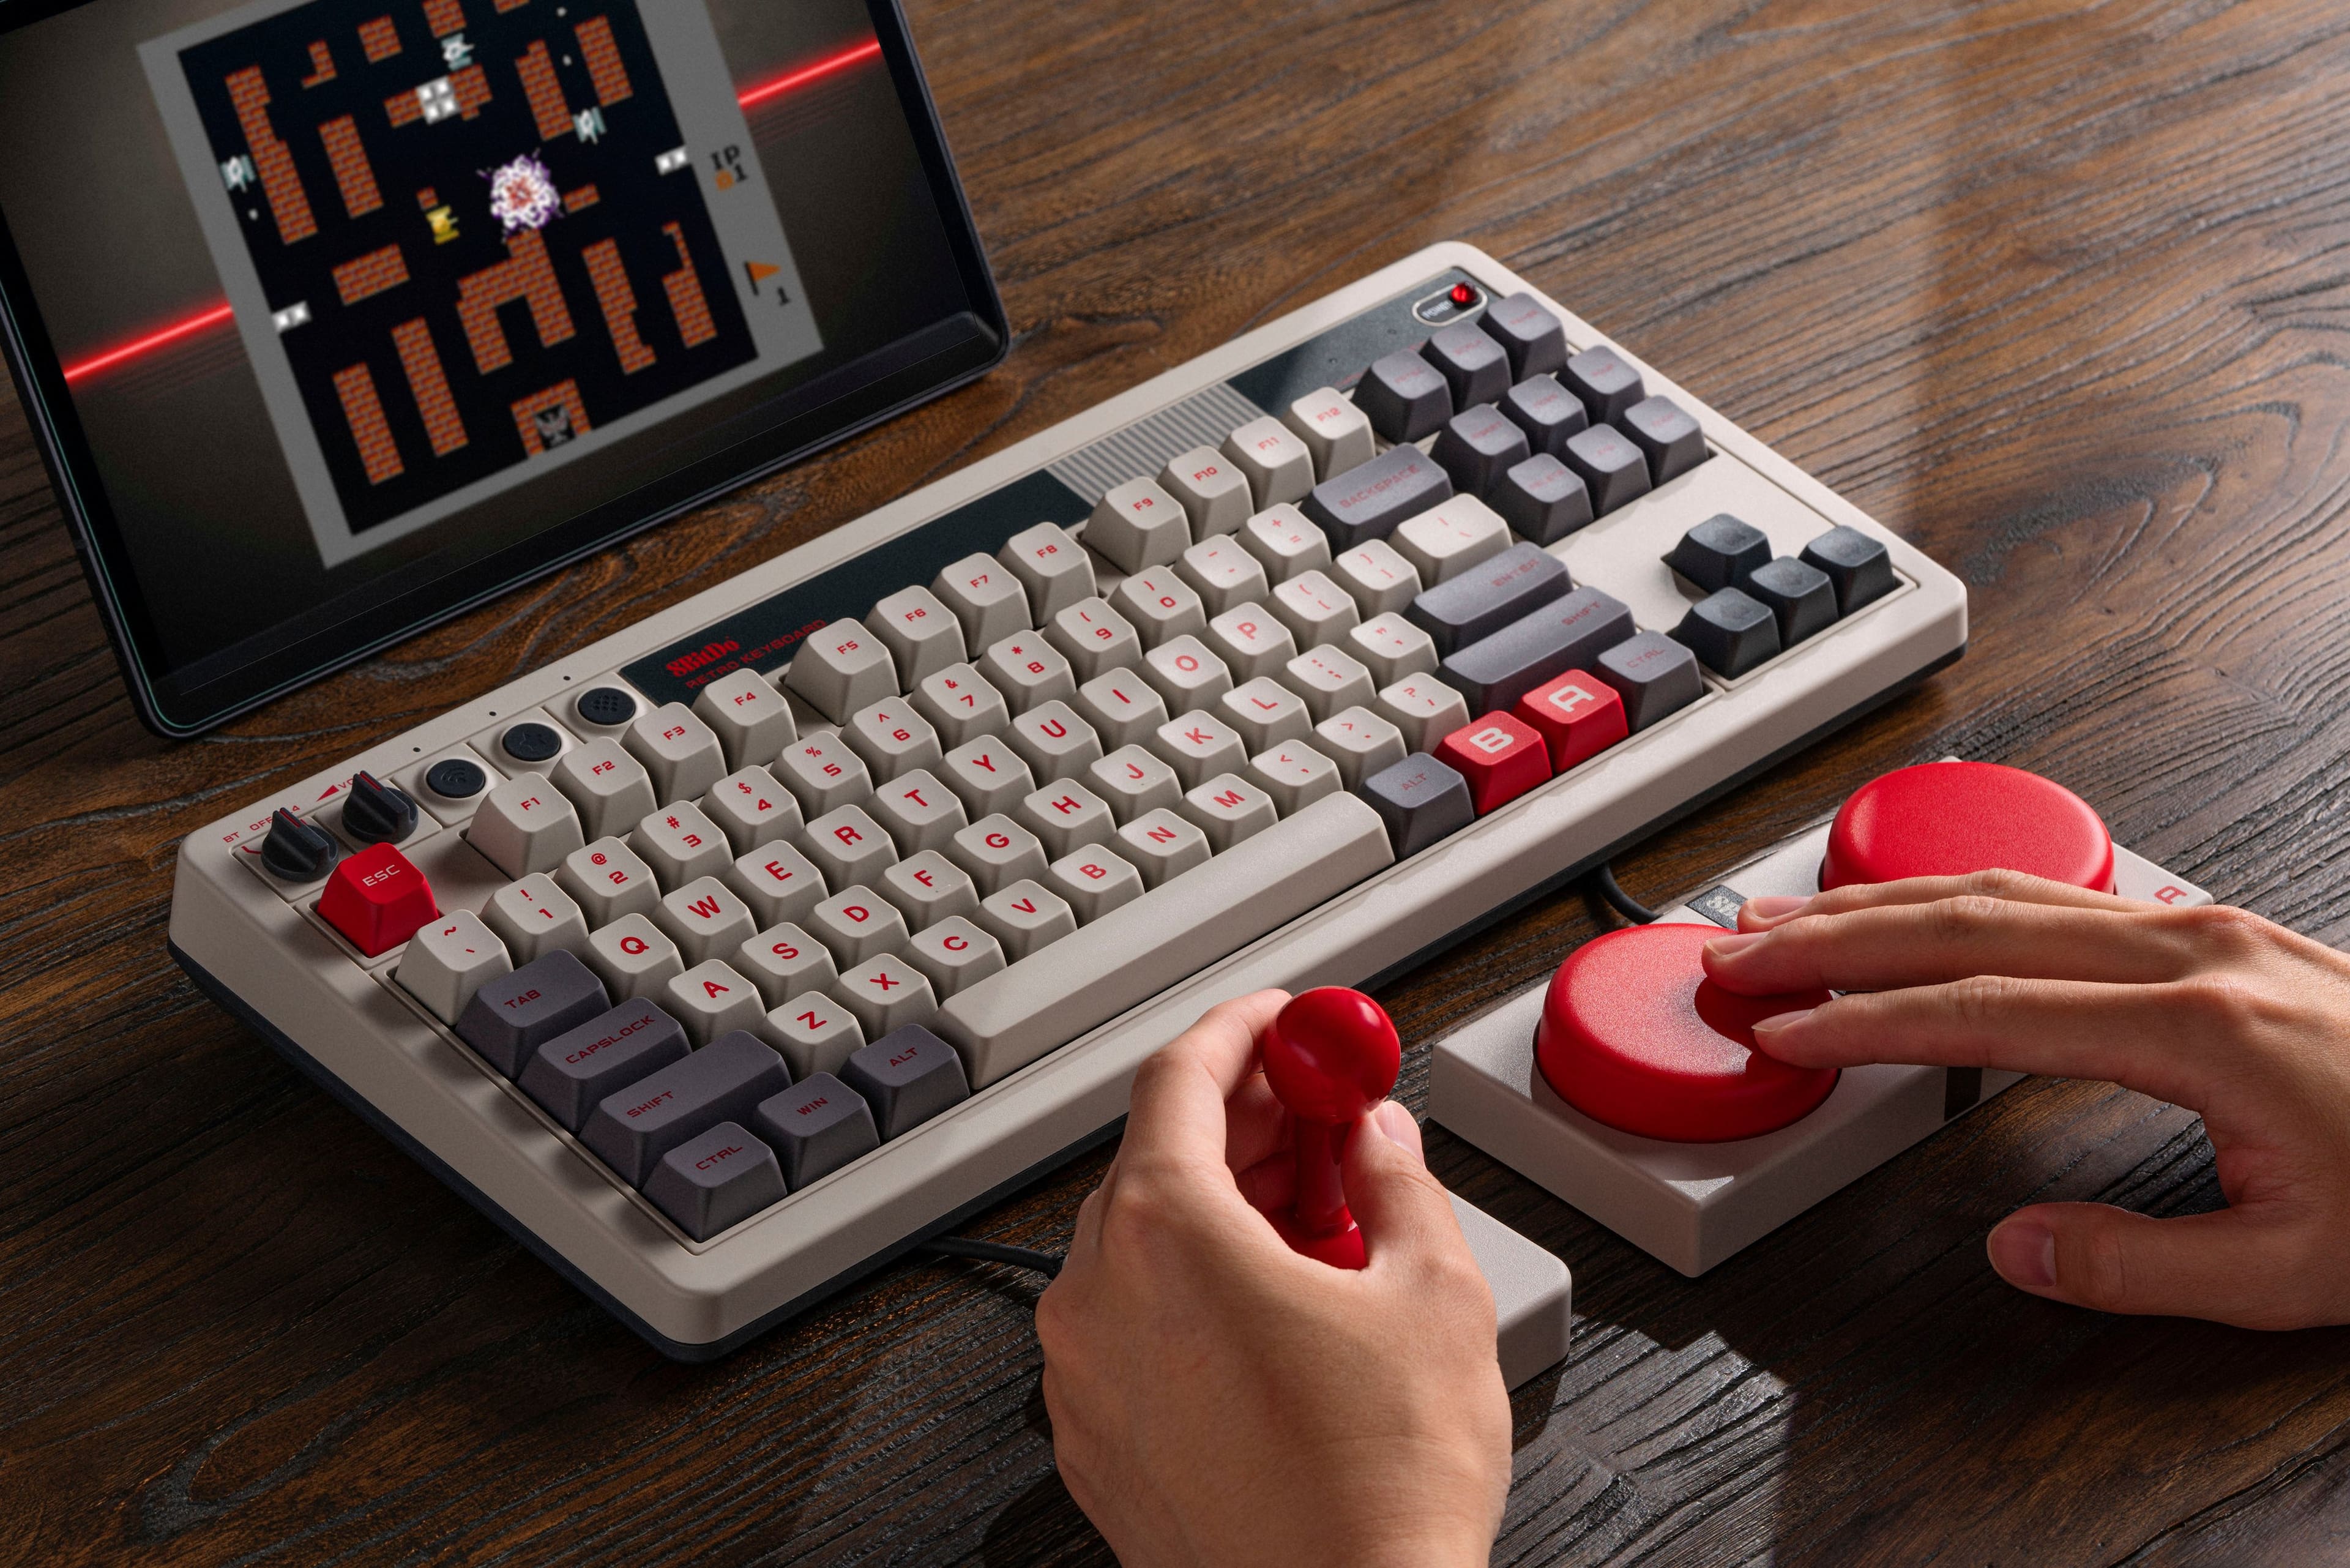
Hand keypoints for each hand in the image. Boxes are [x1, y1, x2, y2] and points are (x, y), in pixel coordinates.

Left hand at [1036, 990, 1509, 1567]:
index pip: (1177, 1075)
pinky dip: (1197, 1290)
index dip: (1244, 1032)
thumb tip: (1382, 1138)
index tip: (1286, 1020)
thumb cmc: (1378, 1494)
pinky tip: (1283, 1306)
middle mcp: (1097, 1298)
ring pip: (1143, 1244)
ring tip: (1326, 1219)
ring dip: (1226, 1207)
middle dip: (1246, 1120)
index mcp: (1164, 1235)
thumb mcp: (1436, 1295)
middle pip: (1155, 1155)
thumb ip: (1401, 1182)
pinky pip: (1134, 1325)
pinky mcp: (1095, 1443)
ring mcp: (1083, 1379)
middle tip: (1323, 1110)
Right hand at [1699, 870, 2349, 1329]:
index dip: (1865, 1020)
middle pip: (1969, 922)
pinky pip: (2057, 890)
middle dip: (1835, 936)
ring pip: (2005, 889)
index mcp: (2197, 1029)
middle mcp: (2190, 951)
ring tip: (1786, 915)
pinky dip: (1959, 894)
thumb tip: (2013, 1249)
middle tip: (1734, 950)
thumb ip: (2136, 1266)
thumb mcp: (2293, 1275)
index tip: (1781, 1023)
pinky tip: (1913, 905)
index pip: (1982, 1010)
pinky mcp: (2213, 928)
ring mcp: (2203, 926)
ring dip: (1882, 901)